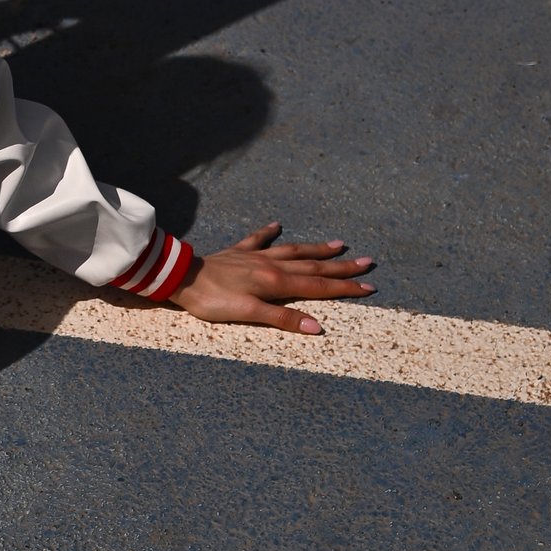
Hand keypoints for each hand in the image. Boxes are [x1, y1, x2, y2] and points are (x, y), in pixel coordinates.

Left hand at [172, 223, 373, 336]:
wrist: (180, 277)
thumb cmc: (212, 300)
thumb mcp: (248, 314)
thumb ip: (282, 319)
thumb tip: (316, 326)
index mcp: (276, 283)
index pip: (319, 287)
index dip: (345, 288)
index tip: (369, 287)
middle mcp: (271, 265)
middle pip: (314, 267)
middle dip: (342, 267)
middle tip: (368, 262)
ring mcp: (255, 256)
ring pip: (294, 251)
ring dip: (317, 249)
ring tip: (339, 244)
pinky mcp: (238, 252)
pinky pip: (258, 240)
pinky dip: (269, 232)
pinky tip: (277, 224)